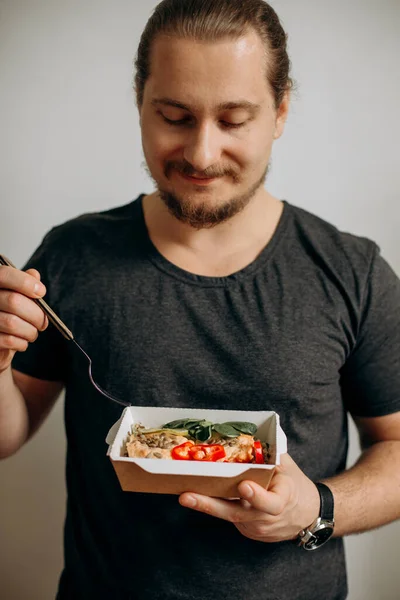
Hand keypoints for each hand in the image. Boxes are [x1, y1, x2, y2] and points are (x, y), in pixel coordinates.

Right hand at [0, 265, 47, 372]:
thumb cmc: (7, 315)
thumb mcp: (16, 296)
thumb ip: (23, 283)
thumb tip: (34, 275)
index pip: (5, 275)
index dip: (25, 282)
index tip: (41, 292)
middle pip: (14, 301)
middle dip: (36, 314)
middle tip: (43, 323)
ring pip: (12, 323)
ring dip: (30, 331)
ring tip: (32, 333)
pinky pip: (9, 340)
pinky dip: (22, 343)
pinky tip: (22, 342)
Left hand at [179, 453, 320, 542]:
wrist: (308, 515)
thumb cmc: (295, 485)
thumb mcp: (288, 467)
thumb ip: (272, 454)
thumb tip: (256, 432)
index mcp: (284, 499)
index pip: (271, 503)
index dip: (257, 497)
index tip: (243, 486)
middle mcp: (268, 518)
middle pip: (238, 513)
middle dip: (210, 505)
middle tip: (187, 496)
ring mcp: (257, 528)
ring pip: (230, 517)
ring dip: (206, 506)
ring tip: (185, 495)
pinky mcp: (248, 532)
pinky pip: (231, 519)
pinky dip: (216, 507)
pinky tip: (199, 497)